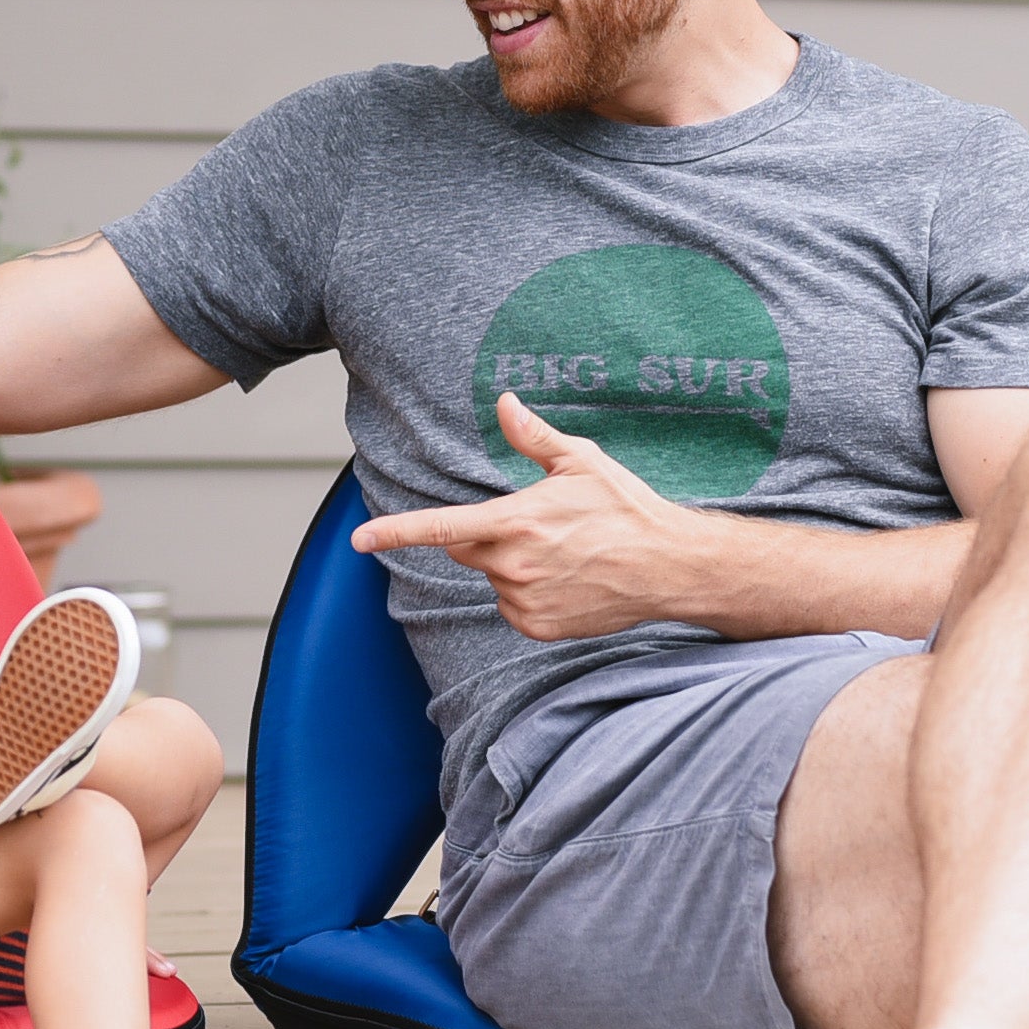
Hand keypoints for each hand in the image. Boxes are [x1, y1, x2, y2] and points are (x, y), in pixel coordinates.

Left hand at [346, 394, 722, 642]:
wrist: (668, 567)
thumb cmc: (627, 508)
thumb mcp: (582, 461)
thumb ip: (534, 436)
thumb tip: (503, 402)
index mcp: (517, 521)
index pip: (443, 528)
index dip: (395, 532)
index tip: (359, 539)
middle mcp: (515, 565)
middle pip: (465, 549)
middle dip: (484, 534)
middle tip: (534, 523)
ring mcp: (525, 600)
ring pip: (491, 577)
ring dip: (510, 564)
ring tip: (563, 553)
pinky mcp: (538, 627)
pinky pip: (510, 606)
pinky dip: (526, 593)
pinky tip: (565, 579)